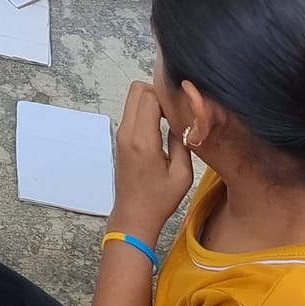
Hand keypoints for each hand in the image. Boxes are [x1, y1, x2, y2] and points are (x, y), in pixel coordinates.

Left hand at [108, 82, 193, 239]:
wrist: (134, 215)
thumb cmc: (159, 199)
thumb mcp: (182, 174)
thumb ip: (183, 142)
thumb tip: (183, 120)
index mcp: (142, 141)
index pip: (149, 97)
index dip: (168, 97)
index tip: (181, 109)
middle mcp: (127, 133)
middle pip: (137, 90)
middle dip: (158, 93)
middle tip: (175, 111)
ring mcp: (121, 134)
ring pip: (133, 99)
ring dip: (151, 102)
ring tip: (170, 120)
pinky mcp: (121, 138)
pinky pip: (132, 112)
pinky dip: (146, 112)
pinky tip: (161, 128)